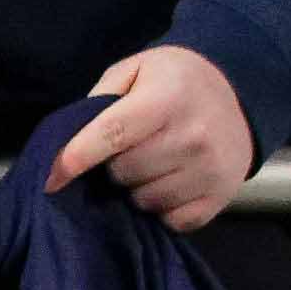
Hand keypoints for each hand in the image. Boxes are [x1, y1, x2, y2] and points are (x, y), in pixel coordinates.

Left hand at [50, 43, 260, 228]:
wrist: (240, 91)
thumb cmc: (175, 80)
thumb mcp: (136, 69)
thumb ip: (101, 98)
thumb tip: (68, 142)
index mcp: (167, 98)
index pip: (111, 134)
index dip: (75, 158)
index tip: (51, 179)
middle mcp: (192, 136)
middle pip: (124, 173)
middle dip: (115, 166)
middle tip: (129, 149)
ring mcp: (209, 170)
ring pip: (144, 201)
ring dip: (137, 189)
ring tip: (152, 164)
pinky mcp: (220, 197)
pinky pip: (171, 221)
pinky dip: (162, 208)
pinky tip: (169, 183)